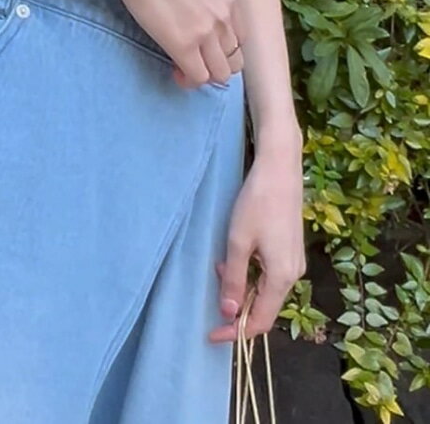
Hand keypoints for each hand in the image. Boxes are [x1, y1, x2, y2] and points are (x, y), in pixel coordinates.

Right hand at [109, 0, 245, 88]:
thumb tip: (192, 6)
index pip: (239, 36)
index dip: (223, 48)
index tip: (205, 47)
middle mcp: (223, 17)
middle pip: (234, 58)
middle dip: (217, 65)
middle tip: (196, 62)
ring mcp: (206, 33)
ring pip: (220, 73)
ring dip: (205, 75)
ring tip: (184, 70)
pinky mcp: (184, 46)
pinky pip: (198, 77)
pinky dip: (189, 80)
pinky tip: (175, 72)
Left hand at [209, 144, 305, 341]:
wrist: (280, 170)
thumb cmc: (257, 203)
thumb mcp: (238, 242)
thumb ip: (233, 278)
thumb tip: (228, 312)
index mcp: (282, 277)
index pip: (259, 321)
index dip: (234, 332)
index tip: (210, 334)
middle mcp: (293, 274)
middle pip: (263, 307)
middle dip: (235, 306)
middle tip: (211, 291)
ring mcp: (294, 261)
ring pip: (265, 289)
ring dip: (240, 286)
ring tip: (219, 266)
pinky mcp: (290, 249)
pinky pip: (269, 274)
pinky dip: (249, 273)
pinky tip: (233, 257)